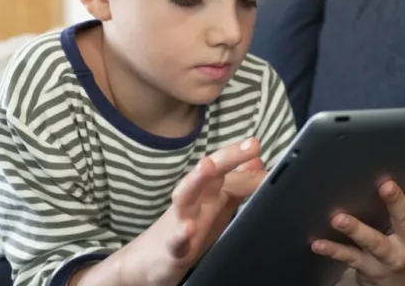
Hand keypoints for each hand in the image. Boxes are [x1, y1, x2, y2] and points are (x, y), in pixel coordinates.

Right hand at [117, 138, 265, 284]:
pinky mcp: (172, 249)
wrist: (147, 260)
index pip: (226, 168)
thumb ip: (238, 185)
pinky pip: (175, 240)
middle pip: (209, 174)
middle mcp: (194, 201)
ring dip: (196, 180)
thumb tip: (256, 161)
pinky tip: (188, 228)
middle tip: (251, 144)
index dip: (243, 157)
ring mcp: (180, 222)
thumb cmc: (188, 228)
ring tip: (207, 165)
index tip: (257, 144)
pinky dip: (180, 234)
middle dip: (228, 157)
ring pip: (185, 196)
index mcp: (207, 190)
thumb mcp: (217, 205)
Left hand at [312, 161, 404, 285]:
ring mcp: (390, 256)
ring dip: (356, 229)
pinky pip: (350, 257)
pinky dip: (333, 250)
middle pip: (404, 221)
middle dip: (396, 203)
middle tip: (386, 185)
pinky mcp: (370, 268)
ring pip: (374, 242)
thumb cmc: (402, 245)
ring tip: (339, 219)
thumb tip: (395, 163)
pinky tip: (319, 243)